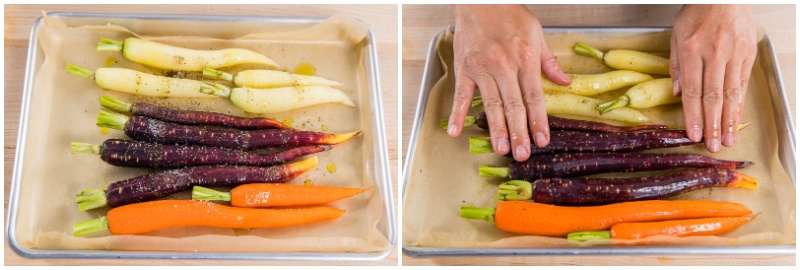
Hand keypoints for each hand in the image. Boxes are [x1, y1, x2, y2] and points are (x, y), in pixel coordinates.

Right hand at [447, 5, 570, 161]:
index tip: (542, 140)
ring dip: (495, 128)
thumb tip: (565, 82)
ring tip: (500, 148)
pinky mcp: (465, 68)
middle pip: (513, 105)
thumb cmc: (509, 14)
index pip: (534, 96)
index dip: (539, 121)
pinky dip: (457, 113)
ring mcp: (482, 68)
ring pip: (490, 104)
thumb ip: (550, 61)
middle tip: (521, 154)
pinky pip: (460, 94)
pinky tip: (454, 131)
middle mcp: (504, 65)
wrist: (482, 0)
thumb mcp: (537, 33)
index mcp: (525, 58)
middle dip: (519, 132)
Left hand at [670, 5, 755, 151]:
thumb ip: (675, 65)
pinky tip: (737, 119)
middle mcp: (714, 53)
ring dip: (729, 120)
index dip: (692, 116)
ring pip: (731, 93)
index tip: (693, 134)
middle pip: (712, 96)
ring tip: (727, 139)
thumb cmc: (697, 13)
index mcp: (691, 49)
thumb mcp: (675, 35)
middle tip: (712, 146)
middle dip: (712, 124)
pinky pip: (743, 83)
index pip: (691, 90)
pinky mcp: (748, 54)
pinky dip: (739, 103)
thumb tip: (677, 94)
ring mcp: (734, 54)